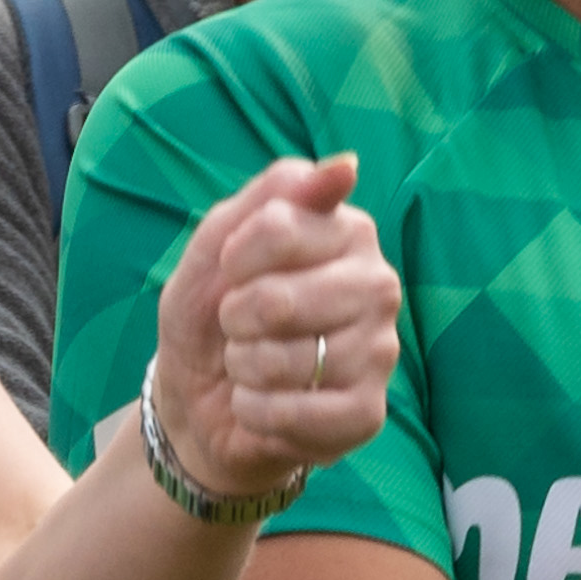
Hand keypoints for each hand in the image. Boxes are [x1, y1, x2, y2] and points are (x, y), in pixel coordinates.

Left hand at [149, 154, 401, 503]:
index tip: (232, 273)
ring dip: (244, 368)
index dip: (234, 259)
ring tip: (252, 366)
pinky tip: (262, 404)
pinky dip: (256, 412)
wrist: (201, 398)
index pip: (279, 227)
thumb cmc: (214, 311)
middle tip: (241, 326)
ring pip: (287, 361)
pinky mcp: (367, 412)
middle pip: (280, 301)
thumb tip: (347, 166)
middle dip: (236, 319)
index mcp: (348, 233)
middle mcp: (377, 286)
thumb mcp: (218, 242)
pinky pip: (295, 414)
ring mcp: (379, 351)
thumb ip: (273, 195)